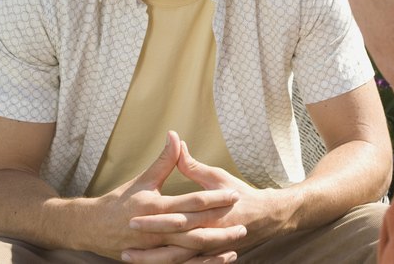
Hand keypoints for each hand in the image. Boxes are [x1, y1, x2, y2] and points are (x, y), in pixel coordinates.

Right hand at [90, 131, 246, 261]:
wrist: (92, 227)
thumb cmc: (120, 201)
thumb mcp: (143, 179)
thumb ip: (164, 160)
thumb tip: (175, 135)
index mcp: (154, 207)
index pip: (190, 203)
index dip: (214, 199)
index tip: (234, 194)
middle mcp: (155, 230)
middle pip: (194, 230)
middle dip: (220, 228)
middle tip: (243, 225)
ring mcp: (154, 248)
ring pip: (188, 252)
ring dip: (212, 250)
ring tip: (235, 245)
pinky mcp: (152, 260)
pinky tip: (216, 259)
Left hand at [131, 141, 291, 253]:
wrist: (267, 217)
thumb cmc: (240, 194)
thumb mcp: (218, 177)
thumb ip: (193, 166)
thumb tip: (176, 142)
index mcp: (212, 212)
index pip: (180, 215)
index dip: (156, 217)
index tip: (132, 215)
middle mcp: (211, 232)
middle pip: (176, 239)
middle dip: (150, 239)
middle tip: (126, 236)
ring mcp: (211, 249)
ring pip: (178, 259)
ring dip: (153, 260)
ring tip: (128, 257)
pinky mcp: (210, 258)